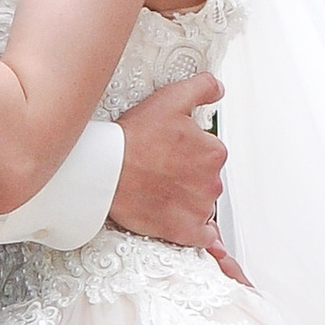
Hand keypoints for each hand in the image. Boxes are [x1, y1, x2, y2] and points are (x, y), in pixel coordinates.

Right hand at [109, 75, 229, 253]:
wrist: (106, 172)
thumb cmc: (133, 139)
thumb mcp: (170, 99)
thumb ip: (202, 88)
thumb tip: (218, 89)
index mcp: (214, 152)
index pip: (210, 152)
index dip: (191, 149)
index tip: (171, 150)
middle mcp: (212, 182)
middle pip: (206, 178)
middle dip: (189, 174)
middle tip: (161, 169)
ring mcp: (198, 209)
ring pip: (203, 204)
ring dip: (189, 199)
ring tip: (161, 190)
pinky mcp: (184, 231)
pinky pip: (204, 236)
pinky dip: (202, 234)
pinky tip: (197, 230)